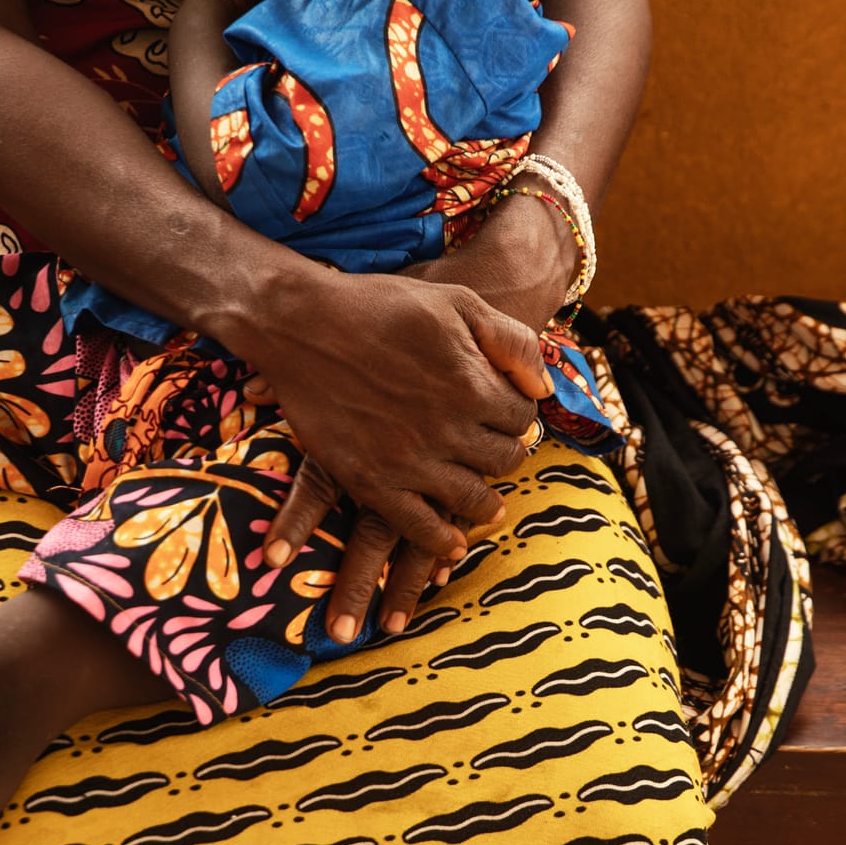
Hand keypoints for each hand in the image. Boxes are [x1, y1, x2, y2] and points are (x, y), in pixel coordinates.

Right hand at [241, 195, 575, 636]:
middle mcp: (446, 428)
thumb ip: (510, 340)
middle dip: (505, 455)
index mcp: (471, 383)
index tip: (506, 415)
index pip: (522, 418)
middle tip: (494, 452)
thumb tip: (543, 389)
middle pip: (503, 460)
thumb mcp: (456, 301)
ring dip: (486, 503)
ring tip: (486, 503)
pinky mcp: (371, 482)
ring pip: (471, 500)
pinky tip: (452, 543)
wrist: (301, 325)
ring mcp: (408, 460)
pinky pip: (420, 528)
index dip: (518, 416)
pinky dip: (442, 542)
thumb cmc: (381, 305)